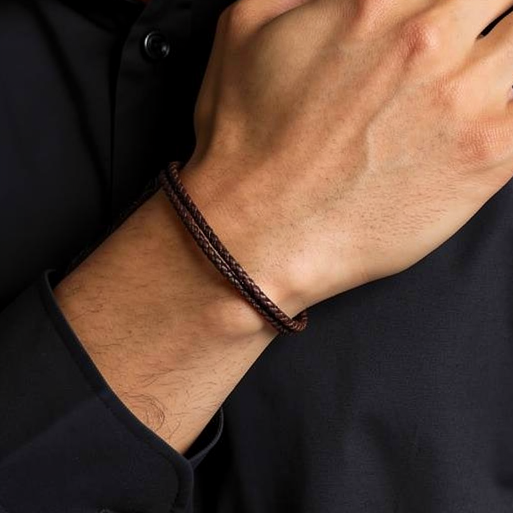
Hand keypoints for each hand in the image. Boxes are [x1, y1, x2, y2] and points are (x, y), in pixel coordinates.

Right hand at [182, 0, 512, 313]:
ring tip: (486, 73)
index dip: (459, 3)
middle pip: (502, 1)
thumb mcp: (245, 27)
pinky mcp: (487, 160)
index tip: (454, 15)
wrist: (259, 231)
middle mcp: (429, 41)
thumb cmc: (246, 145)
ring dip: (509, 52)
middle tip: (473, 39)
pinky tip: (500, 111)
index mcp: (376, 3)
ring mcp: (466, 100)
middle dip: (489, 17)